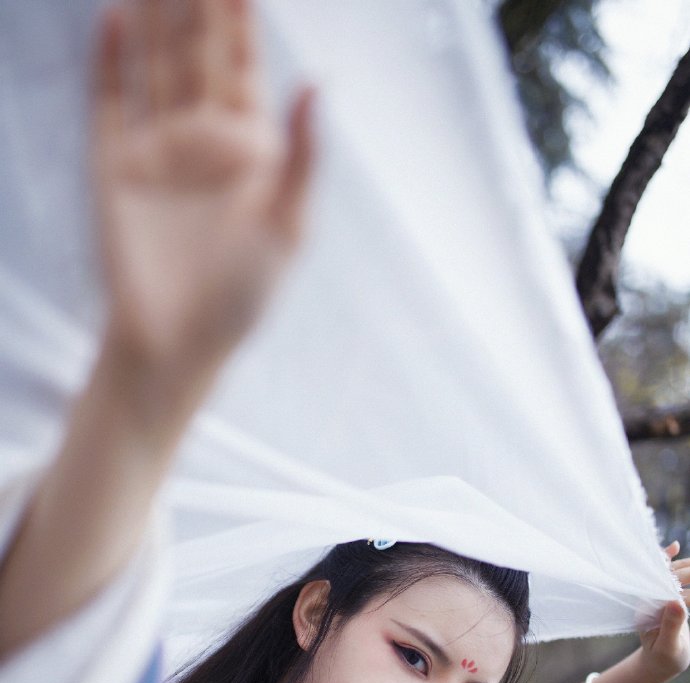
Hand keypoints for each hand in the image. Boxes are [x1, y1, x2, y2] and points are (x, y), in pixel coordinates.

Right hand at [93, 0, 314, 382]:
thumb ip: (304, 156)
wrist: (175, 343)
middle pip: (196, 47)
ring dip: (156, 12)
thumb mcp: (288, 228)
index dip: (240, 11)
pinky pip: (109, 99)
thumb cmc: (242, 296)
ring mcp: (156, 148)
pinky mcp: (113, 166)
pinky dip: (111, 58)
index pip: (242, 60)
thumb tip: (319, 83)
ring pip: (154, 61)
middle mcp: (202, 136)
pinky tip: (118, 16)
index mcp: (250, 146)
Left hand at [637, 542, 689, 682]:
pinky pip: (671, 577)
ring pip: (671, 574)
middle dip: (686, 571)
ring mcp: (658, 596)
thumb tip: (676, 602)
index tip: (688, 579)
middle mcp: (650, 598)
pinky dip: (677, 564)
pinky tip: (675, 547)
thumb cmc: (663, 659)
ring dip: (686, 566)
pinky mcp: (667, 596)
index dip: (676, 577)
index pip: (661, 587)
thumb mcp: (668, 646)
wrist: (659, 663)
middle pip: (667, 577)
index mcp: (647, 609)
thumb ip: (671, 624)